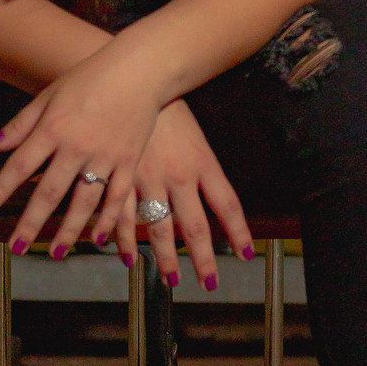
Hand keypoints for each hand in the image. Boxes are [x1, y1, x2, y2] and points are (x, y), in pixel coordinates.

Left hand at [0, 53, 253, 282]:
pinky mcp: (129, 162)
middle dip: (32, 222)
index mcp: (53, 128)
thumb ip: (21, 124)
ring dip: (69, 230)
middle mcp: (77, 146)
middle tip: (17, 248)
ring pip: (85, 202)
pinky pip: (118, 198)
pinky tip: (98, 239)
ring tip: (56, 253)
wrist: (139, 70)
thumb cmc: (89, 78)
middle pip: (50, 191)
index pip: (20, 165)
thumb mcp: (49, 95)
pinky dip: (108, 220)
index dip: (1, 188)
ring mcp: (106, 156)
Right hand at [110, 99, 254, 287]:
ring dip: (166, 258)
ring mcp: (148, 180)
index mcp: (202, 163)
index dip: (238, 232)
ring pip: (158, 229)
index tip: (246, 254)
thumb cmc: (167, 107)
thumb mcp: (195, 136)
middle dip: (203, 259)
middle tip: (209, 282)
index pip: (227, 204)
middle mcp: (178, 176)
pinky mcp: (120, 178)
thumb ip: (203, 168)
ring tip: (172, 280)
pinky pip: (122, 218)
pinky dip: (124, 241)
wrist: (131, 83)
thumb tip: (212, 196)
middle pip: (194, 227)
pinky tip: (127, 257)